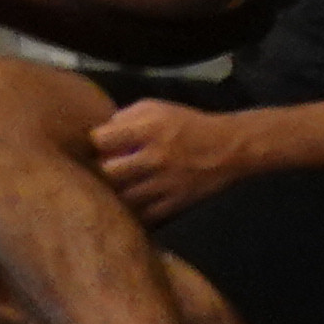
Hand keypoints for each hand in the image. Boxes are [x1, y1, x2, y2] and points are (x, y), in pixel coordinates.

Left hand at [87, 95, 250, 222]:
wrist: (228, 148)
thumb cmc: (187, 123)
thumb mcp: (155, 107)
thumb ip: (125, 117)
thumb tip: (100, 131)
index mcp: (148, 129)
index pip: (101, 139)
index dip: (94, 142)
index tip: (97, 145)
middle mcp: (155, 157)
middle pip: (109, 172)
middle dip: (101, 170)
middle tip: (102, 170)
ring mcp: (166, 184)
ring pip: (124, 197)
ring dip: (116, 193)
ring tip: (116, 188)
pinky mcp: (177, 204)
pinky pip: (146, 215)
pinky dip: (135, 212)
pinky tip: (132, 204)